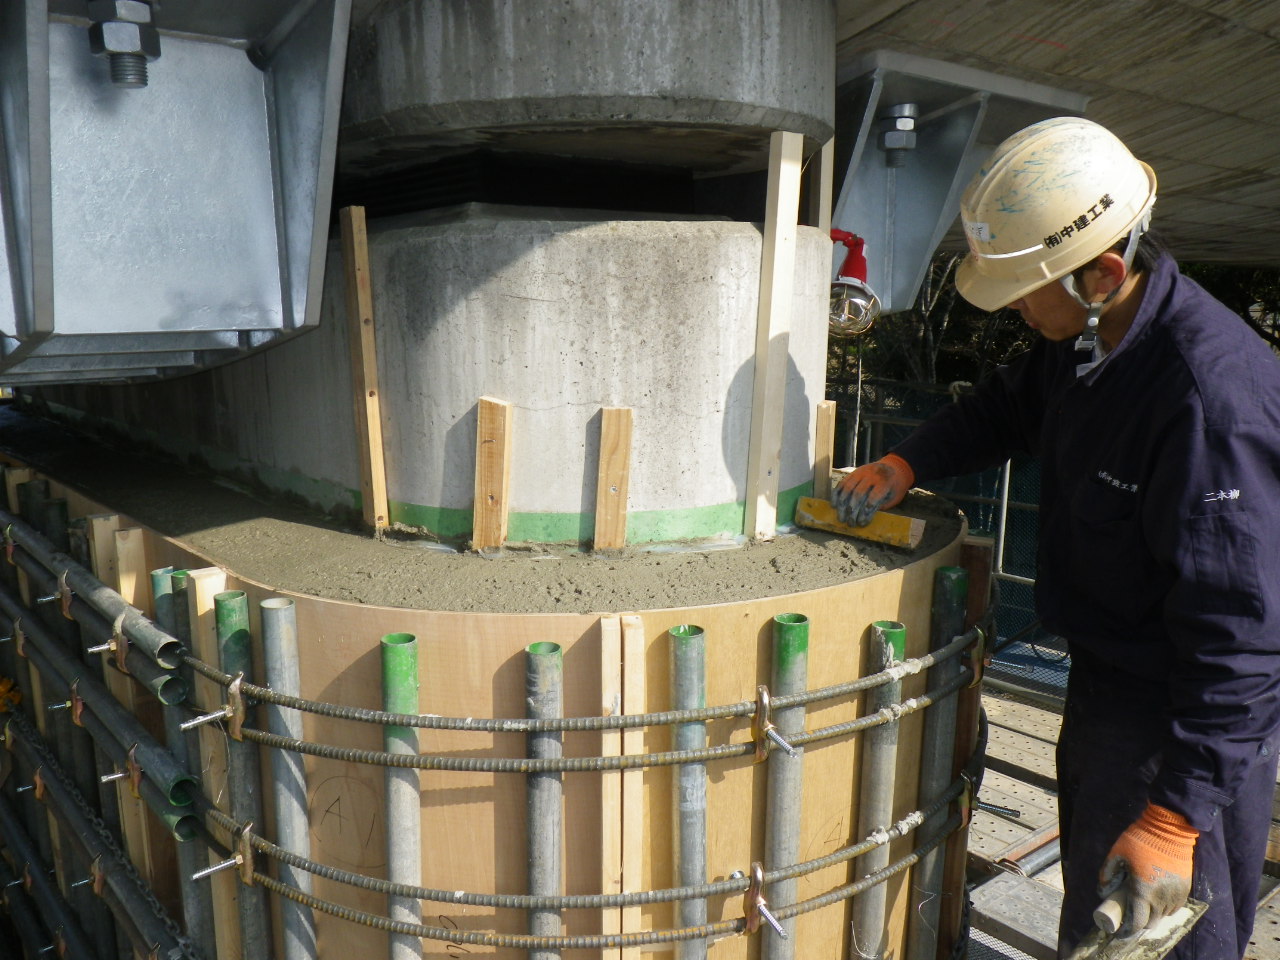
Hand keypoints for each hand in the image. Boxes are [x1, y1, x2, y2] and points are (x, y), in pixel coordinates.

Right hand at [831, 454, 913, 525]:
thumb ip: (881, 505)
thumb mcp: (894, 496)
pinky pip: (842, 483)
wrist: (893, 466)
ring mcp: (860, 473)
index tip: (861, 522)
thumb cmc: (894, 486)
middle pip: (858, 494)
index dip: (867, 510)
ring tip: (841, 518)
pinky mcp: (852, 473)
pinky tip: (834, 505)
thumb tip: (864, 517)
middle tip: (850, 524)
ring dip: (842, 505)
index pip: (874, 496)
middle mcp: (871, 475)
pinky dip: (836, 494)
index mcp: (884, 481)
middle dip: (853, 511)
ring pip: (847, 489)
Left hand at [1099, 803, 1196, 937]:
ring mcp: (1175, 895)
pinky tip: (1156, 900)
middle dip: (1139, 924)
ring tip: (1143, 907)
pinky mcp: (1185, 889)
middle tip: (1130, 917)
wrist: (1168, 830)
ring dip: (1153, 915)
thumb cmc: (1140, 841)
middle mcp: (1161, 898)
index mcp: (1142, 891)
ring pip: (1164, 916)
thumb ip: (1107, 873)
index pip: (1137, 922)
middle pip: (1151, 923)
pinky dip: (1165, 908)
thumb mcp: (1116, 853)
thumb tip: (1102, 890)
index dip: (1127, 930)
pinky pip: (1174, 907)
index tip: (1120, 930)